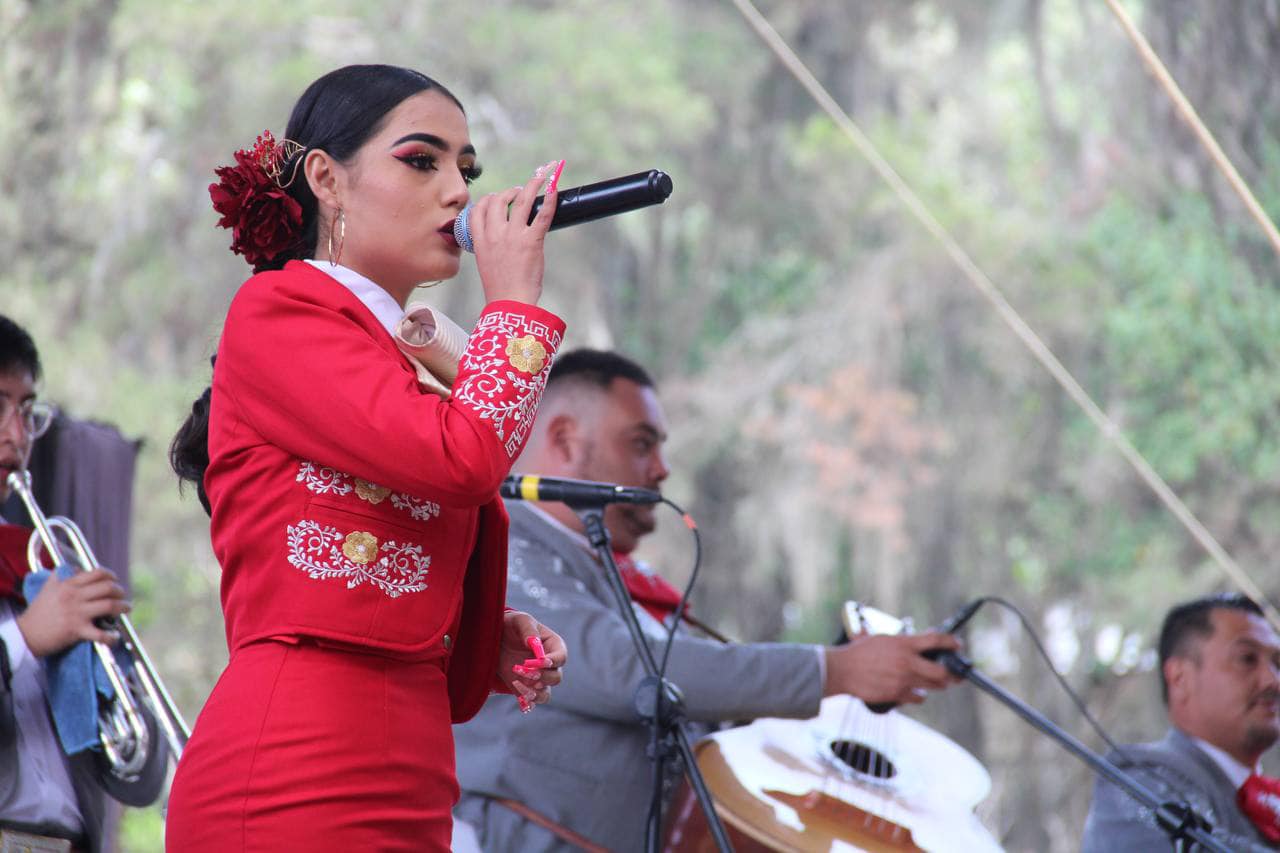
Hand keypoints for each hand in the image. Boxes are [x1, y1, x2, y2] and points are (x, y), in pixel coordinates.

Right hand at [15, 568, 128, 657]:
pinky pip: (100, 634)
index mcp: (68, 585)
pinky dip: (111, 636)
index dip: (110, 576)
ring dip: (122, 607)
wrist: (26, 635)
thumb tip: (78, 568)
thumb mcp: (48, 588)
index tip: (115, 581)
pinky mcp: (77, 630)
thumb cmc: (39, 611)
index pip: (97, 574)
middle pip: (107, 588)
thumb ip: (62, 575)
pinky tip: (115, 636)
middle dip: (120, 591)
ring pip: (109, 606)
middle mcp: (74, 597)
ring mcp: (76, 613)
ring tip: (126, 609)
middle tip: (122, 596)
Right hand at [469, 160, 563, 305]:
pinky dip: (550, 198)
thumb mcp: (486, 264)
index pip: (478, 209)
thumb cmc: (501, 289)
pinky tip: (554, 189)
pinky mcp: (532, 241)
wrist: (510, 303)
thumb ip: (491, 248)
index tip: (496, 198)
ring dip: (531, 186)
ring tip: (538, 180)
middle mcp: (494, 234)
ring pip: (521, 201)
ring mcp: (513, 236)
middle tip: (519, 192)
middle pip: (498, 200)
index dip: (487, 200)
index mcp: (480, 240)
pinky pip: (542, 214)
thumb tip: (501, 241)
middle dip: (509, 192)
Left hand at [495, 610, 566, 711]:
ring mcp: (538, 679)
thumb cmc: (512, 625)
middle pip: (556, 677)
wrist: (496, 637)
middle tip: (522, 669)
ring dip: (534, 693)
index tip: (536, 662)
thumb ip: (528, 629)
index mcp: (553, 646)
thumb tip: (533, 642)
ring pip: (545, 694)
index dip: (551, 662)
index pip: (561, 657)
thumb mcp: (520, 620)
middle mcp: (549, 665)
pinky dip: (526, 702)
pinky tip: (519, 699)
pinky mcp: (525, 689)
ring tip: (518, 684)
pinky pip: (531, 701)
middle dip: (541, 677)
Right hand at [823, 631, 960, 704]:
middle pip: (942, 671)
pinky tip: (914, 691)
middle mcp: (907, 661)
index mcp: (904, 643)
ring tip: (934, 682)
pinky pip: (918, 697)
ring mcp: (903, 679)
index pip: (936, 640)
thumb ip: (903, 642)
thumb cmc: (859, 652)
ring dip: (937, 685)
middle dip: (950, 674)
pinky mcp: (897, 694)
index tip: (957, 645)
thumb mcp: (882, 639)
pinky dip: (918, 695)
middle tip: (952, 674)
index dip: (951, 642)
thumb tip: (921, 640)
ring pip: (934, 686)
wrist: (842, 670)